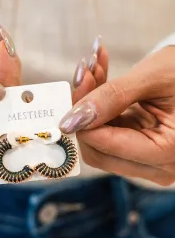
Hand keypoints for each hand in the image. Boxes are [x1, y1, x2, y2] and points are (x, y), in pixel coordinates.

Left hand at [60, 45, 174, 185]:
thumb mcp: (152, 78)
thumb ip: (110, 98)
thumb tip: (71, 120)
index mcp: (167, 151)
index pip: (103, 146)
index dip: (82, 118)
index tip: (78, 85)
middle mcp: (158, 166)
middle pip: (97, 152)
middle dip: (84, 113)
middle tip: (85, 75)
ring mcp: (148, 163)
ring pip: (99, 144)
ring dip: (90, 108)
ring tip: (95, 70)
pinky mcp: (140, 153)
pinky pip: (107, 137)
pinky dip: (100, 110)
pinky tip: (101, 80)